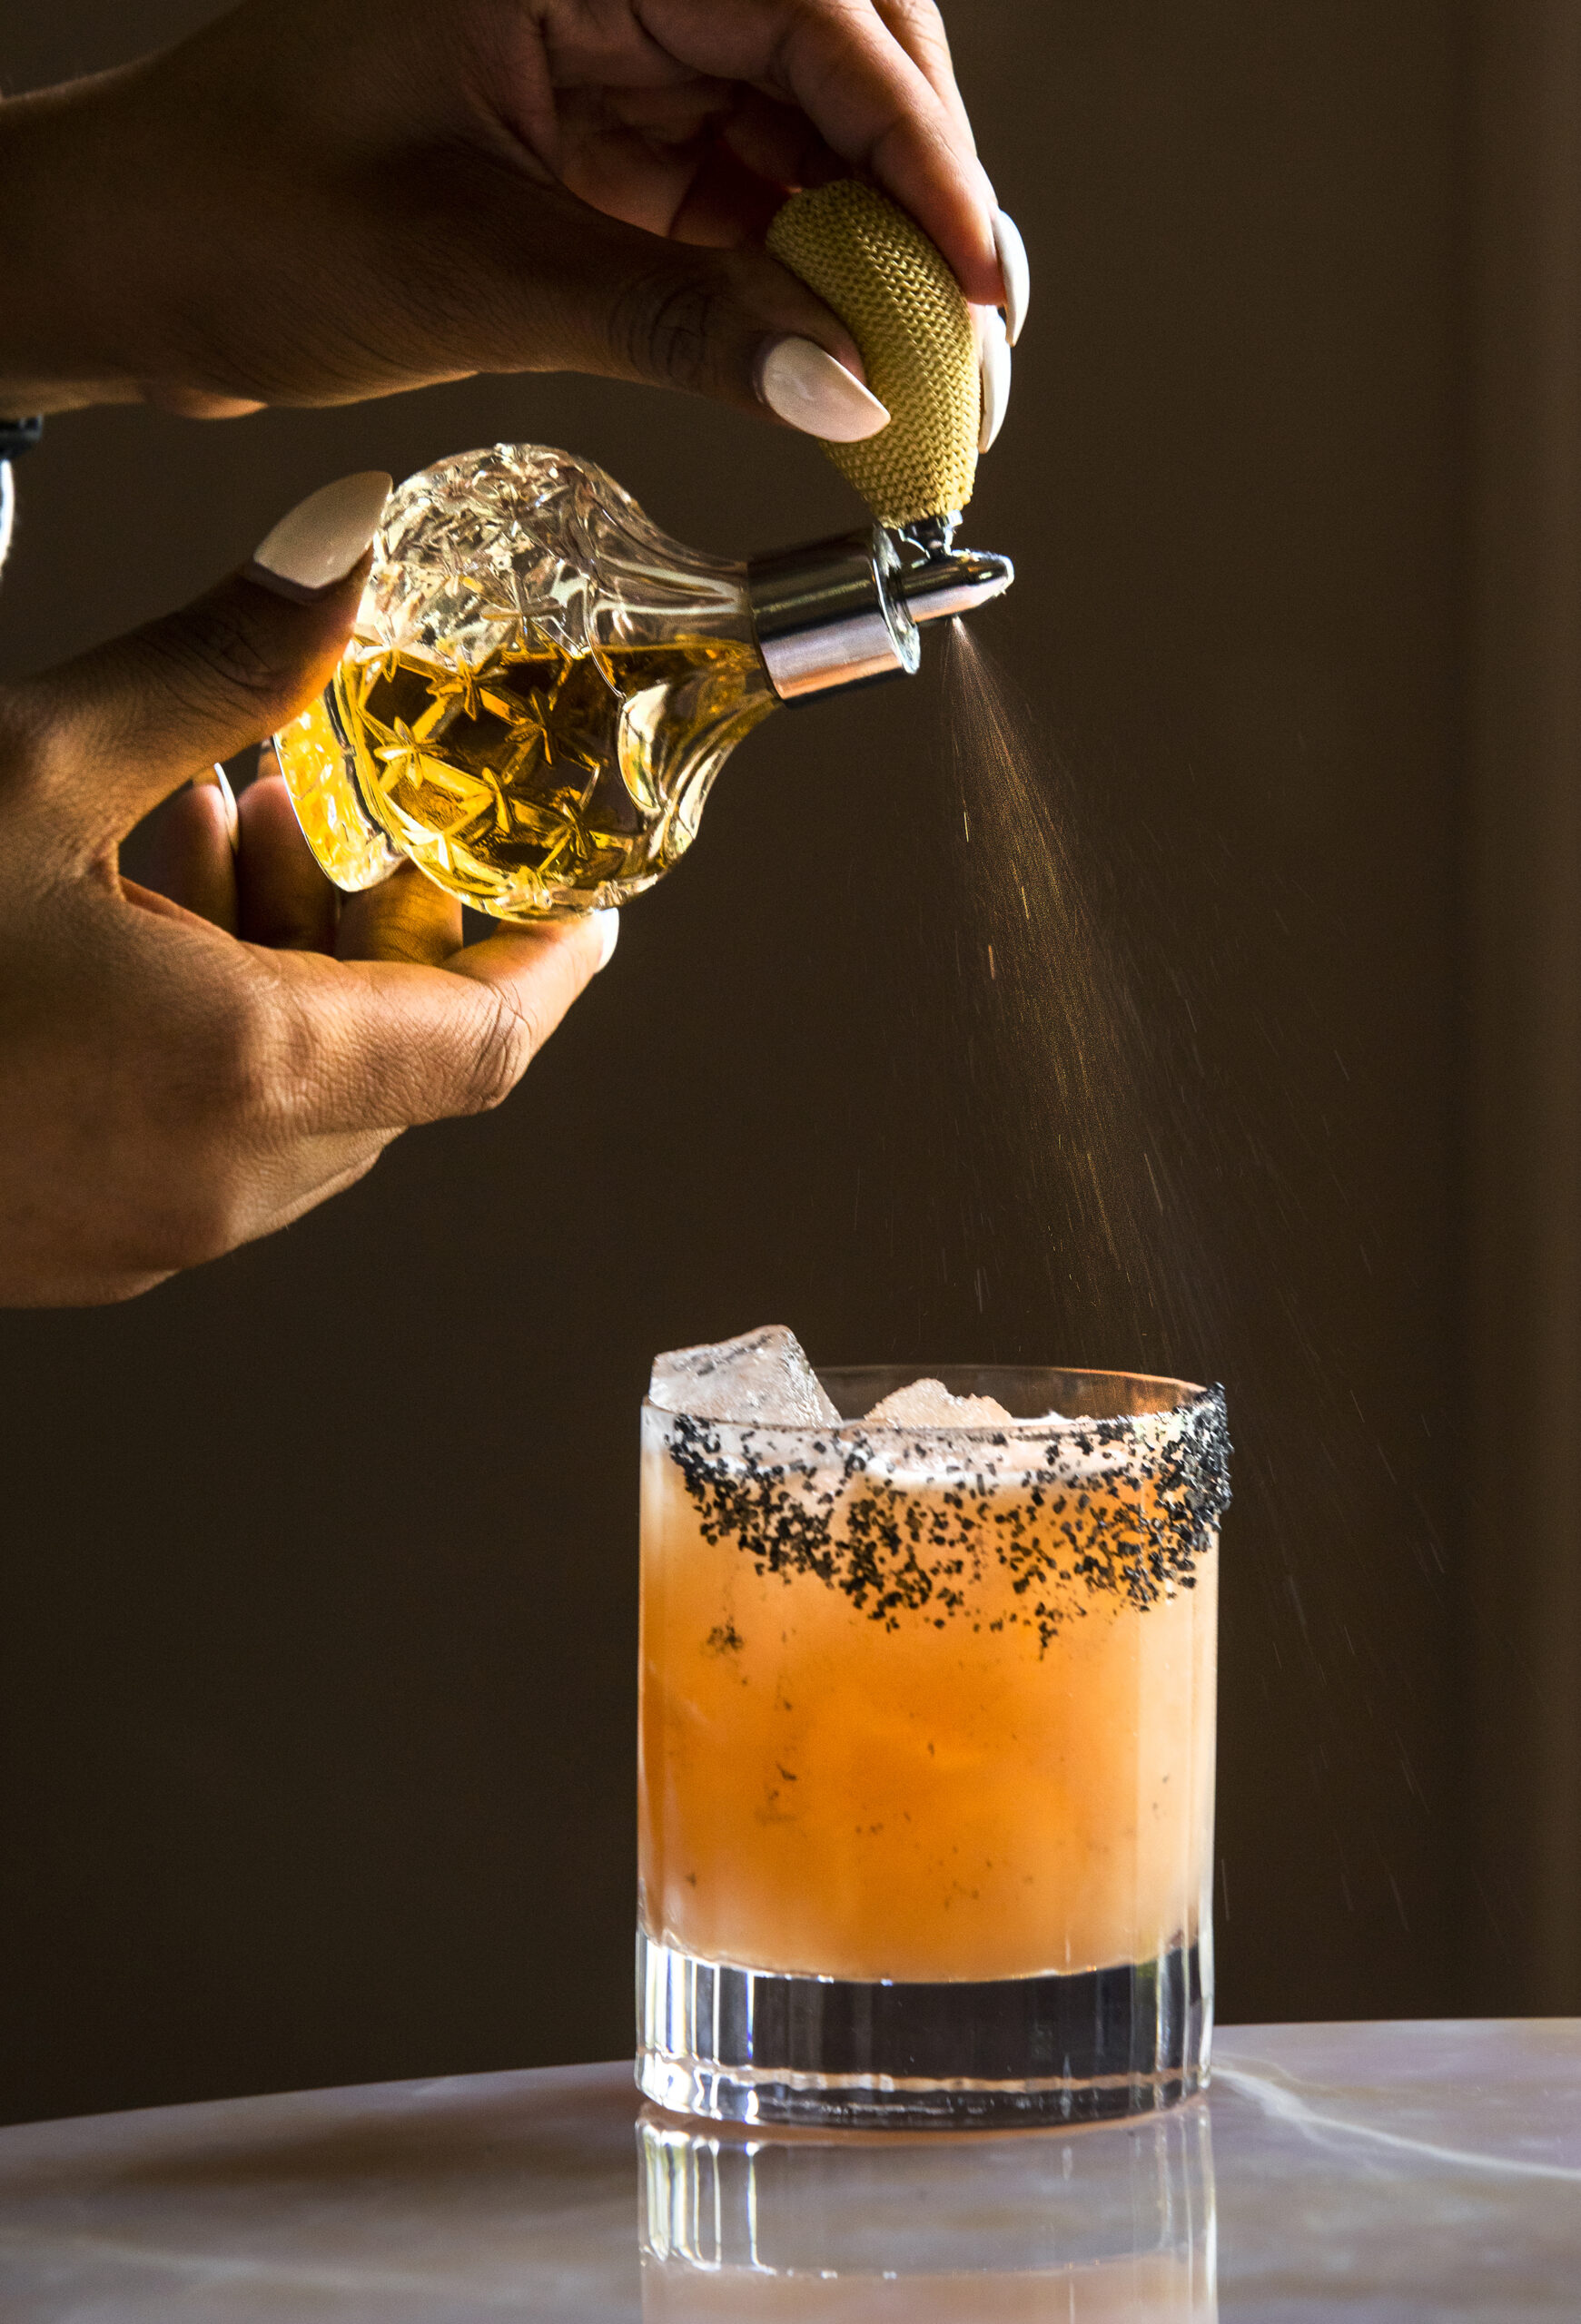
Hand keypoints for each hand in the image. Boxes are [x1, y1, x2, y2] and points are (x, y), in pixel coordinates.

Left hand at [0, 0, 1020, 433]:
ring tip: (920, 381)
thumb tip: (848, 393)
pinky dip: (793, 290)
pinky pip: (738, 209)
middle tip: (973, 339)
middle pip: (835, 62)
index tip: (975, 282)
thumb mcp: (471, 270)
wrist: (129, 263)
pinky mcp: (601, 153)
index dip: (915, 151)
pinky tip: (835, 366)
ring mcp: (611, 67)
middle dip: (915, 200)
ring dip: (866, 259)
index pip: (809, 14)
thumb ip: (675, 323)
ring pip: (799, 143)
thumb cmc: (239, 213)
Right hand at [0, 474, 614, 1307]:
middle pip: (398, 1064)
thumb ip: (216, 668)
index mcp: (245, 1078)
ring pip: (300, 1100)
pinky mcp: (71, 1243)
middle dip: (387, 929)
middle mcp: (216, 1186)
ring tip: (194, 824)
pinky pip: (209, 1137)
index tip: (584, 889)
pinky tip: (120, 919)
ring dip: (287, 969)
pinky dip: (215, 1032)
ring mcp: (140, 1234)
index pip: (490, 1042)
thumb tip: (339, 555)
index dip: (555, 960)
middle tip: (315, 804)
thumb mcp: (28, 766)